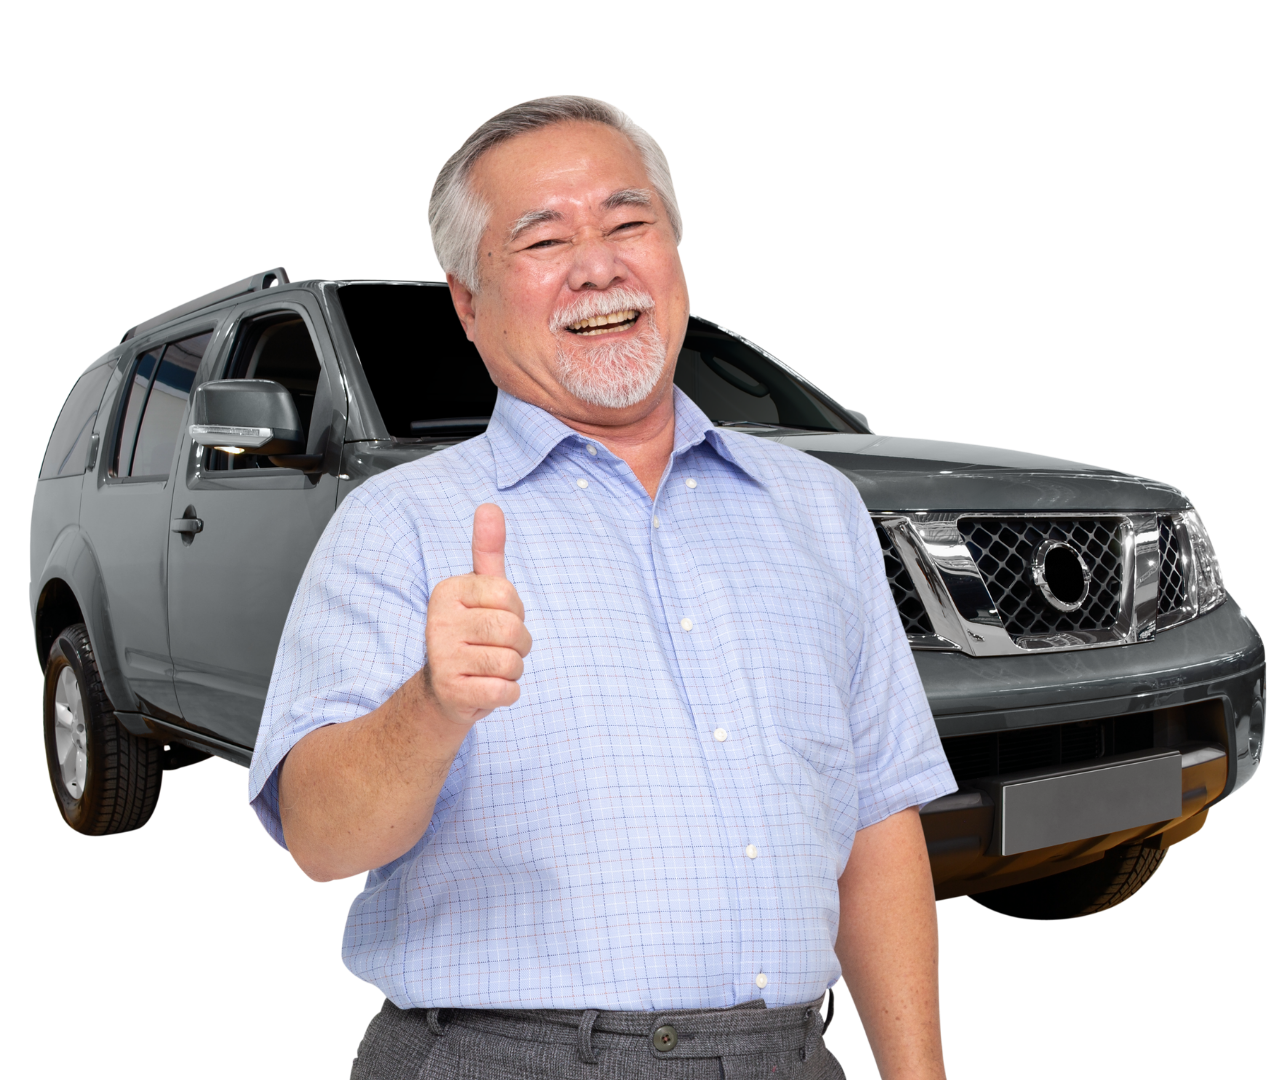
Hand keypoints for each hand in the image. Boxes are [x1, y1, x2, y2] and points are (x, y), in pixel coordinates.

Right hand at [423, 503, 531, 725]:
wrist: (444, 690)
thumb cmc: (472, 633)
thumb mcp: (480, 590)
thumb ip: (488, 550)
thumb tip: (490, 506)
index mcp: (448, 591)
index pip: (508, 595)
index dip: (515, 612)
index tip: (496, 619)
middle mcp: (438, 622)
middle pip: (512, 630)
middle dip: (519, 644)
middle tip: (497, 648)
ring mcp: (442, 658)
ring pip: (512, 662)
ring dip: (513, 670)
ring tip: (490, 668)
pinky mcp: (451, 692)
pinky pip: (506, 691)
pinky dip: (507, 693)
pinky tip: (486, 688)